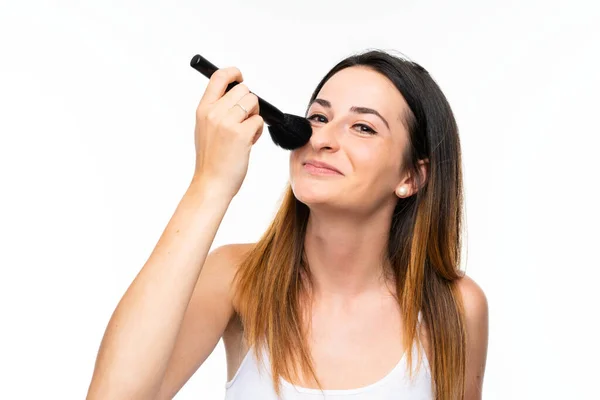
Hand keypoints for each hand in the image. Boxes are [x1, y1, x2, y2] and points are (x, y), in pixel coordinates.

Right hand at [192, 67, 263, 198]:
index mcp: (203, 109)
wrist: (211, 183)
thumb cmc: (211, 160)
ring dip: (254, 116)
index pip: (218, 77)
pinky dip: (257, 132)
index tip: (240, 77)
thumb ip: (216, 110)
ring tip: (246, 132)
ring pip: (253, 102)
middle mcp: (213, 113)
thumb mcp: (205, 129)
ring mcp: (227, 123)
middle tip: (244, 120)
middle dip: (249, 103)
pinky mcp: (241, 134)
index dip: (233, 73)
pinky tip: (249, 143)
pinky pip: (258, 121)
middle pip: (243, 89)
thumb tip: (235, 95)